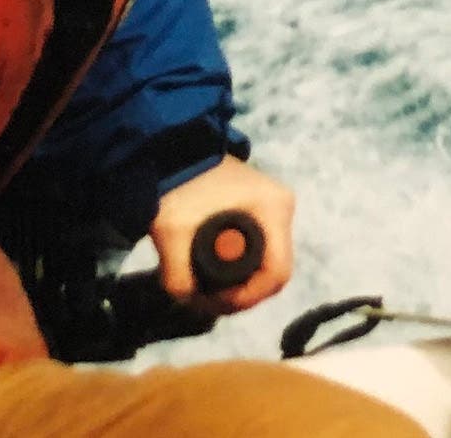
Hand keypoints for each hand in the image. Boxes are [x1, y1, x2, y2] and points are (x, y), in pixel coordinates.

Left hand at [148, 155, 293, 311]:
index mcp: (273, 209)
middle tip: (209, 300)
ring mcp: (273, 207)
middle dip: (242, 293)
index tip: (217, 301)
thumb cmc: (178, 185)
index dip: (249, 296)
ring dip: (240, 281)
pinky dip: (237, 265)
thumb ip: (179, 277)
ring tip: (206, 287)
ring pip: (266, 262)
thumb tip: (190, 301)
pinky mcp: (260, 209)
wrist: (169, 148)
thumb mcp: (172, 234)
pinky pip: (258, 249)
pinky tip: (211, 268)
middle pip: (273, 271)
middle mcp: (282, 207)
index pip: (277, 272)